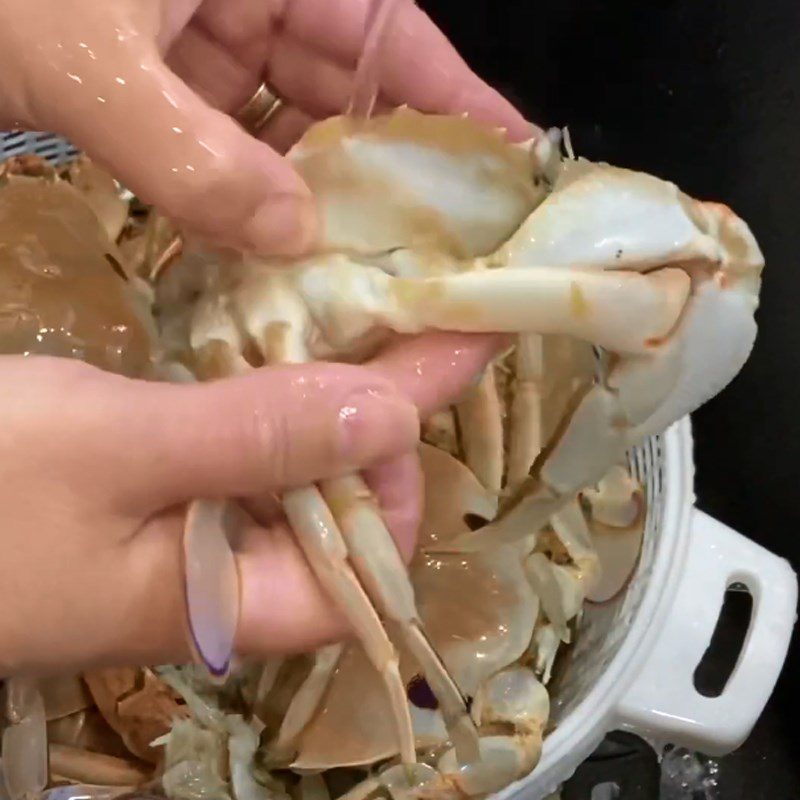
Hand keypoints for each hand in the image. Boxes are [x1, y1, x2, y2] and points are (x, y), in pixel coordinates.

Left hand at [0, 0, 530, 254]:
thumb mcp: (92, 64)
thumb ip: (195, 158)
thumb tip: (290, 238)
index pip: (387, 28)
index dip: (454, 96)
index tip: (508, 163)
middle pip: (349, 88)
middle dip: (388, 166)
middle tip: (441, 244)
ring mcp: (204, 45)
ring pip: (291, 128)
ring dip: (319, 196)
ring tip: (370, 265)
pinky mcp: (167, 88)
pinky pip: (232, 148)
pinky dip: (251, 200)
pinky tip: (279, 253)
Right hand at [0, 334, 500, 676]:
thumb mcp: (115, 453)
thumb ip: (258, 438)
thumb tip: (393, 414)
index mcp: (232, 602)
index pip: (370, 566)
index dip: (401, 481)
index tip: (405, 386)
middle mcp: (225, 576)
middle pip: (341, 508)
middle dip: (373, 420)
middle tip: (401, 318)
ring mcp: (192, 531)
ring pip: (294, 469)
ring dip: (325, 398)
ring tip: (359, 314)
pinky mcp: (161, 490)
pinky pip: (240, 446)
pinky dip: (264, 394)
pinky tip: (276, 343)